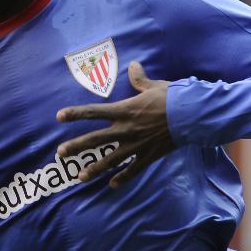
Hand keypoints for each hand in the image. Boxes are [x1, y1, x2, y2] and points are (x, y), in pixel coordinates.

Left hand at [55, 61, 175, 188]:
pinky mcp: (148, 156)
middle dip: (76, 146)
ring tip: (80, 177)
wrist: (191, 115)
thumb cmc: (172, 97)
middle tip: (60, 153)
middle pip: (95, 139)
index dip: (75, 113)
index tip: (59, 116)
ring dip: (94, 169)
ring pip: (110, 160)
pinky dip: (123, 178)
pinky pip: (133, 170)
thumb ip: (139, 79)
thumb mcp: (153, 85)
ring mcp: (136, 145)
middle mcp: (126, 129)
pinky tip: (112, 185)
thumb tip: (134, 65)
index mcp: (124, 110)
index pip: (93, 112)